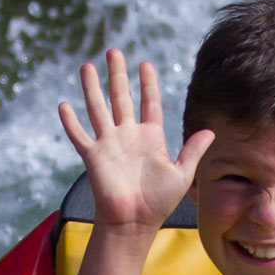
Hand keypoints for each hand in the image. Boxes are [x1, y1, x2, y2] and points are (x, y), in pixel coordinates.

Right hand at [59, 49, 214, 234]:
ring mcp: (109, 144)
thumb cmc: (158, 202)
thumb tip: (211, 131)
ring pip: (98, 108)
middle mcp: (128, 136)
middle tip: (114, 51)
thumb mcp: (182, 173)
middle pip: (121, 98)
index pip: (149, 103)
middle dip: (117, 75)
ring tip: (87, 65)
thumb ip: (193, 150)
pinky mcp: (94, 156)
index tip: (146, 64)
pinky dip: (70, 121)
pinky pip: (79, 135)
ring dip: (92, 87)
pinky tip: (63, 104)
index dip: (148, 84)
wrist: (134, 223)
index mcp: (150, 138)